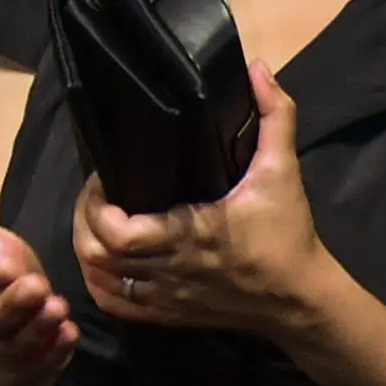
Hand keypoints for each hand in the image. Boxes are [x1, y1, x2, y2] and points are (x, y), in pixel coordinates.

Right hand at [0, 197, 80, 377]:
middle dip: (13, 302)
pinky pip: (51, 357)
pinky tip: (67, 332)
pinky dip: (60, 346)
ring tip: (57, 307)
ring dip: (41, 323)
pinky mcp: (41, 360)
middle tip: (35, 285)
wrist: (11, 329)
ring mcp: (13, 345)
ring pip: (24, 339)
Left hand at [73, 60, 330, 338]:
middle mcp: (169, 269)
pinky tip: (102, 263)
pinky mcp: (169, 314)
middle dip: (82, 221)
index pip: (116, 232)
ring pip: (100, 280)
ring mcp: (165, 296)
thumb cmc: (289, 236)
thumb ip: (275, 118)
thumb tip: (257, 70)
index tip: (102, 178)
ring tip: (93, 222)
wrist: (302, 299)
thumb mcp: (284, 171)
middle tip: (94, 195)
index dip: (94, 206)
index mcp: (189, 235)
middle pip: (96, 254)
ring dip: (87, 251)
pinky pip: (116, 304)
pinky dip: (99, 283)